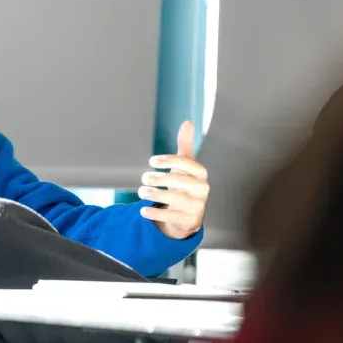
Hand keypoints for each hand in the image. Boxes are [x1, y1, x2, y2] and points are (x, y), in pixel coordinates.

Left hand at [138, 120, 208, 238]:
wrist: (189, 214)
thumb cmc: (185, 184)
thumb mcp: (186, 166)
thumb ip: (185, 145)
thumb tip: (189, 122)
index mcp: (201, 174)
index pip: (189, 164)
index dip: (170, 160)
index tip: (152, 161)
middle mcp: (201, 190)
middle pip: (181, 181)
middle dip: (159, 178)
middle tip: (144, 177)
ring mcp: (196, 206)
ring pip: (175, 199)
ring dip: (155, 194)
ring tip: (141, 191)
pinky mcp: (189, 221)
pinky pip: (172, 216)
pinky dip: (156, 213)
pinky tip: (142, 210)